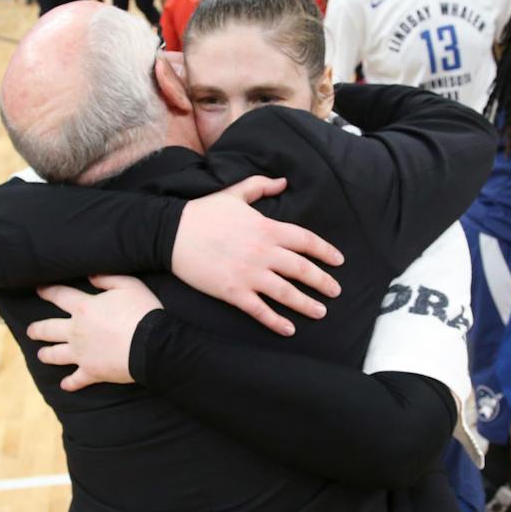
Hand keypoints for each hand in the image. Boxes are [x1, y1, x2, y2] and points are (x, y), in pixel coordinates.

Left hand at [29, 275, 163, 389]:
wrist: (151, 345)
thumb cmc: (142, 312)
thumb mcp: (129, 285)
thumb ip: (107, 278)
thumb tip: (90, 275)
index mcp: (84, 308)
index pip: (60, 296)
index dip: (48, 291)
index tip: (38, 290)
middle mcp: (76, 331)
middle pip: (49, 329)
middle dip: (37, 329)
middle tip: (30, 330)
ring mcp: (81, 354)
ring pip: (56, 354)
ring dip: (46, 354)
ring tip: (40, 354)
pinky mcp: (92, 372)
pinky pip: (76, 380)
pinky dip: (70, 383)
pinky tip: (65, 386)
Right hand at [172, 176, 344, 335]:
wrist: (171, 233)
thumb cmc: (203, 212)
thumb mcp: (234, 193)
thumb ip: (261, 186)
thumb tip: (283, 181)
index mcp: (267, 228)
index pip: (306, 241)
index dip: (326, 252)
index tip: (338, 261)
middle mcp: (263, 252)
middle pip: (302, 270)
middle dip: (323, 282)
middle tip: (336, 291)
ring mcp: (249, 274)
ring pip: (286, 293)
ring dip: (306, 304)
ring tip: (320, 312)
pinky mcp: (233, 292)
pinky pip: (260, 310)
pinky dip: (276, 322)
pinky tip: (288, 330)